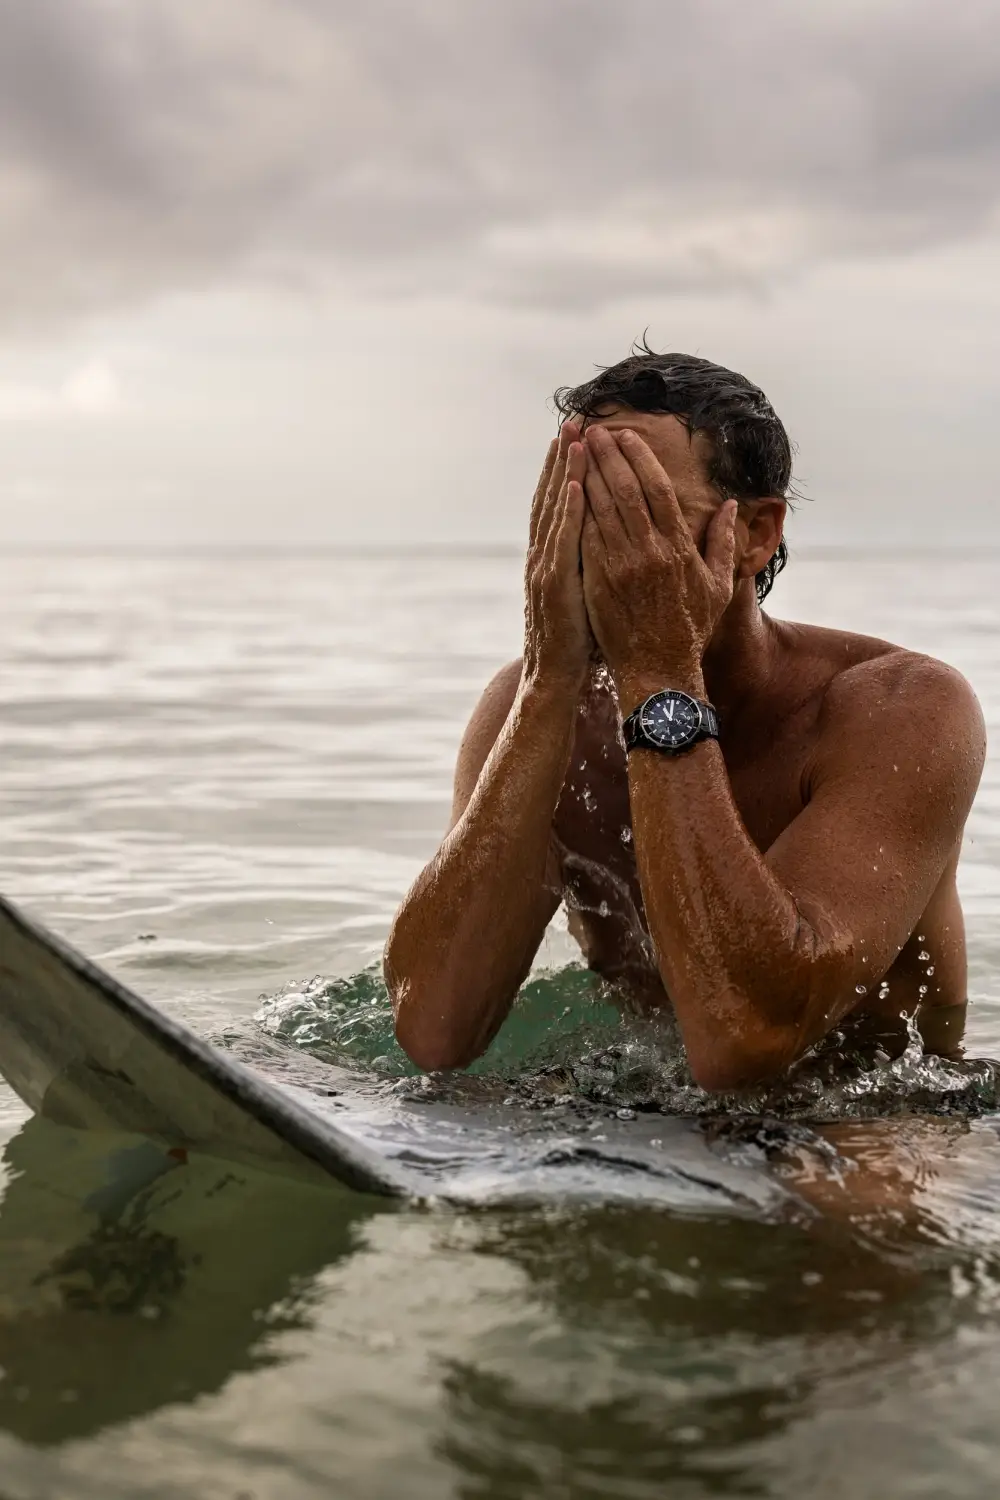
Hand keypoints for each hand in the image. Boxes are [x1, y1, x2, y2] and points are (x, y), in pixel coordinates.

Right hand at [523, 421, 592, 688]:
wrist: (554, 677)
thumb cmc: (578, 640)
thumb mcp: (587, 594)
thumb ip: (594, 562)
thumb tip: (613, 538)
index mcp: (554, 557)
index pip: (559, 504)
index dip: (566, 469)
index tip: (578, 437)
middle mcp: (544, 556)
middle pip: (551, 497)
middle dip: (562, 459)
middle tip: (572, 421)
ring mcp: (546, 568)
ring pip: (554, 511)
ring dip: (562, 472)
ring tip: (572, 438)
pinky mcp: (555, 585)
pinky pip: (562, 542)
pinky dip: (566, 511)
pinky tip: (573, 485)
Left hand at [580, 425, 737, 700]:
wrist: (658, 670)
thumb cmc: (690, 630)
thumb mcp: (719, 586)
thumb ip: (724, 543)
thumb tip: (730, 506)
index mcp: (679, 548)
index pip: (658, 490)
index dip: (640, 458)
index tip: (626, 436)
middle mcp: (650, 552)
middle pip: (626, 491)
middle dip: (608, 456)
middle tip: (593, 430)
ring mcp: (621, 568)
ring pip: (601, 510)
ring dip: (587, 475)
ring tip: (575, 449)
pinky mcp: (598, 583)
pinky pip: (585, 539)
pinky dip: (576, 512)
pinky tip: (565, 490)